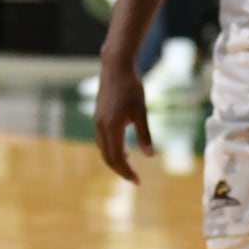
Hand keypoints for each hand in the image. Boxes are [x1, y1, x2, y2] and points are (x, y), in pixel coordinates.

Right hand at [93, 62, 152, 183]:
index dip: (127, 172)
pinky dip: (111, 149)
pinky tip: (124, 149)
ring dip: (115, 160)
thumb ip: (145, 134)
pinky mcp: (98, 117)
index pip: (117, 157)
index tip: (138, 181)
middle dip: (120, 170)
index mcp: (112, 127)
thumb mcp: (141, 111)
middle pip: (107, 157)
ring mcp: (97, 121)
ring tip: (130, 166)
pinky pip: (102, 140)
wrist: (115, 67)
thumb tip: (150, 156)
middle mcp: (101, 126)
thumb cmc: (131, 87)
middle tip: (135, 179)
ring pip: (103, 149)